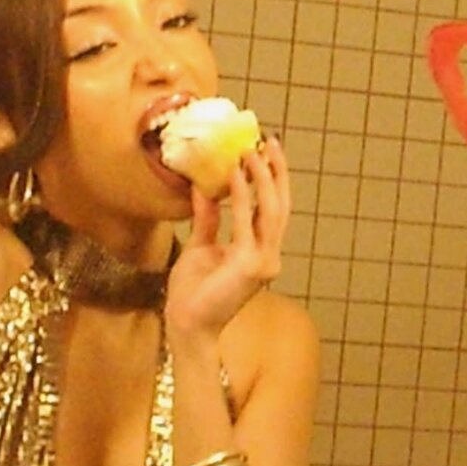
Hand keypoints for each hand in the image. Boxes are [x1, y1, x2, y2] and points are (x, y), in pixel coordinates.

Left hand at [164, 137, 288, 340]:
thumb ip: (207, 220)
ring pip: (270, 210)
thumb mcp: (199, 247)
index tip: (266, 151)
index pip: (274, 210)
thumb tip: (204, 189)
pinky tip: (234, 174)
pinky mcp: (250, 265)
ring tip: (250, 151)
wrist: (187, 324)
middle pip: (280, 206)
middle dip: (276, 172)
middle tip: (267, 141)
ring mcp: (263, 262)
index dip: (273, 180)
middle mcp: (268, 256)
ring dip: (261, 178)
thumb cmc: (192, 293)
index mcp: (260, 253)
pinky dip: (242, 195)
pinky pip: (246, 222)